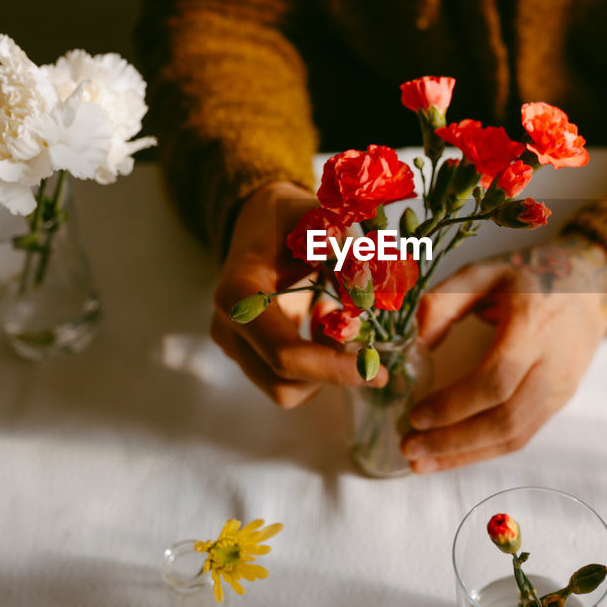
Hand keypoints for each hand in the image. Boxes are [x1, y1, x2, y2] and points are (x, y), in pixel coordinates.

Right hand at [210, 180, 384, 407]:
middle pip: (284, 381)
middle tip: (364, 334)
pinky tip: (326, 322)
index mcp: (239, 292)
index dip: (334, 369)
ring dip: (325, 369)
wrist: (263, 219)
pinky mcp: (246, 352)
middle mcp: (228, 325)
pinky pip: (285, 379)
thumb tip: (371, 292)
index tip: (378, 369)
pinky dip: (317, 364)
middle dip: (333, 370)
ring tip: (338, 318)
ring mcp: (233, 342)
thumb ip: (348, 255)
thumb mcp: (324, 222)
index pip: (285, 353)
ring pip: (286, 389)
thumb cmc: (294, 217)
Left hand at [402, 234, 606, 471]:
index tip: (416, 415)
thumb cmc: (533, 275)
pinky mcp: (560, 403)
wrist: (594, 288)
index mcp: (534, 326)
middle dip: (453, 441)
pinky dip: (484, 451)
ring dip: (466, 455)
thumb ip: (445, 301)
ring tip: (423, 463)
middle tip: (410, 448)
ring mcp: (560, 388)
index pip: (496, 379)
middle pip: (505, 418)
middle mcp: (553, 363)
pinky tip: (453, 456)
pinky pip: (522, 435)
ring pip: (515, 436)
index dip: (454, 404)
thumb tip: (416, 344)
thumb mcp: (486, 271)